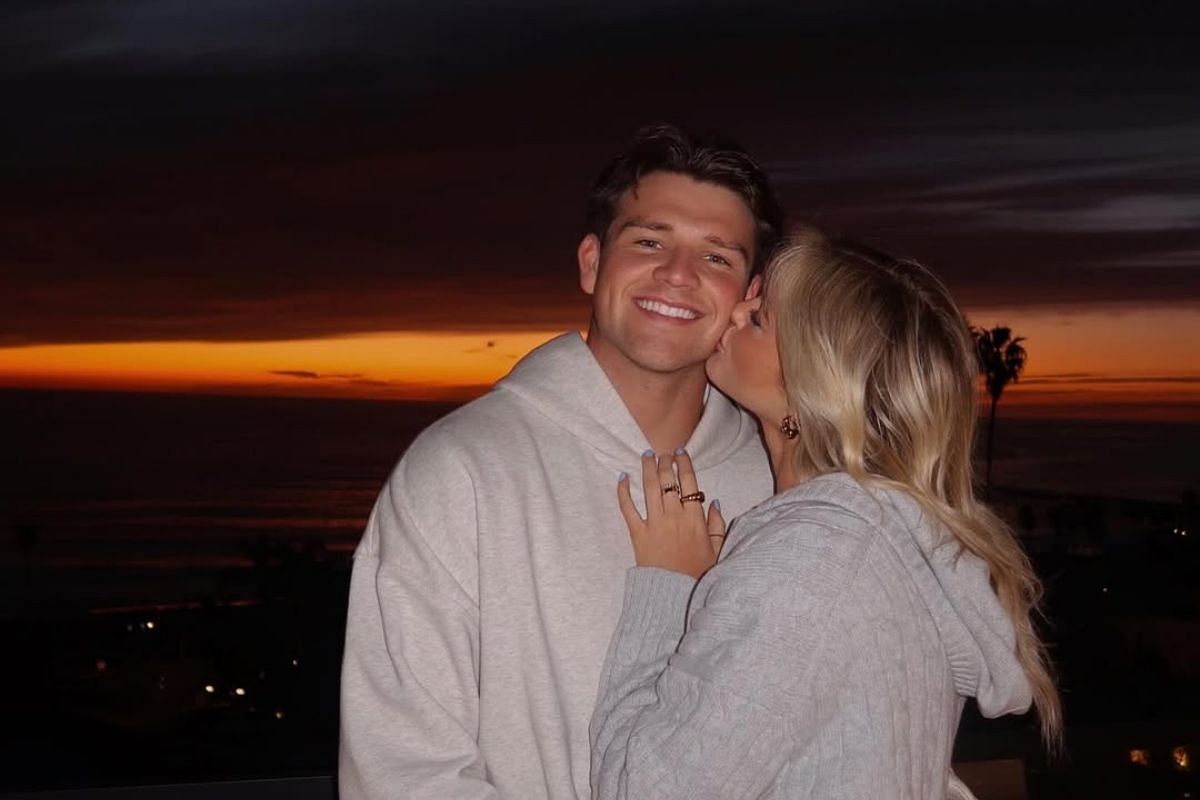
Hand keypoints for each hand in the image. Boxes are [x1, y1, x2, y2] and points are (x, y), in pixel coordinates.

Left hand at [617, 449, 726, 578]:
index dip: (684, 464)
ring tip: (646, 455)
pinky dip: (623, 491)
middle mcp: (674, 516)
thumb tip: (714, 502)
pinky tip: (622, 477)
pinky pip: (627, 508)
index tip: (680, 453)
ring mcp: (654, 524)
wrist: (675, 594)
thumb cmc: (698, 573)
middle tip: (663, 454)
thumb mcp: (718, 549)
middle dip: (665, 463)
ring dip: (648, 468)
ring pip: (649, 488)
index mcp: (695, 519)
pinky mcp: (637, 533)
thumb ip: (718, 524)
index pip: (689, 483)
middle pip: (668, 481)